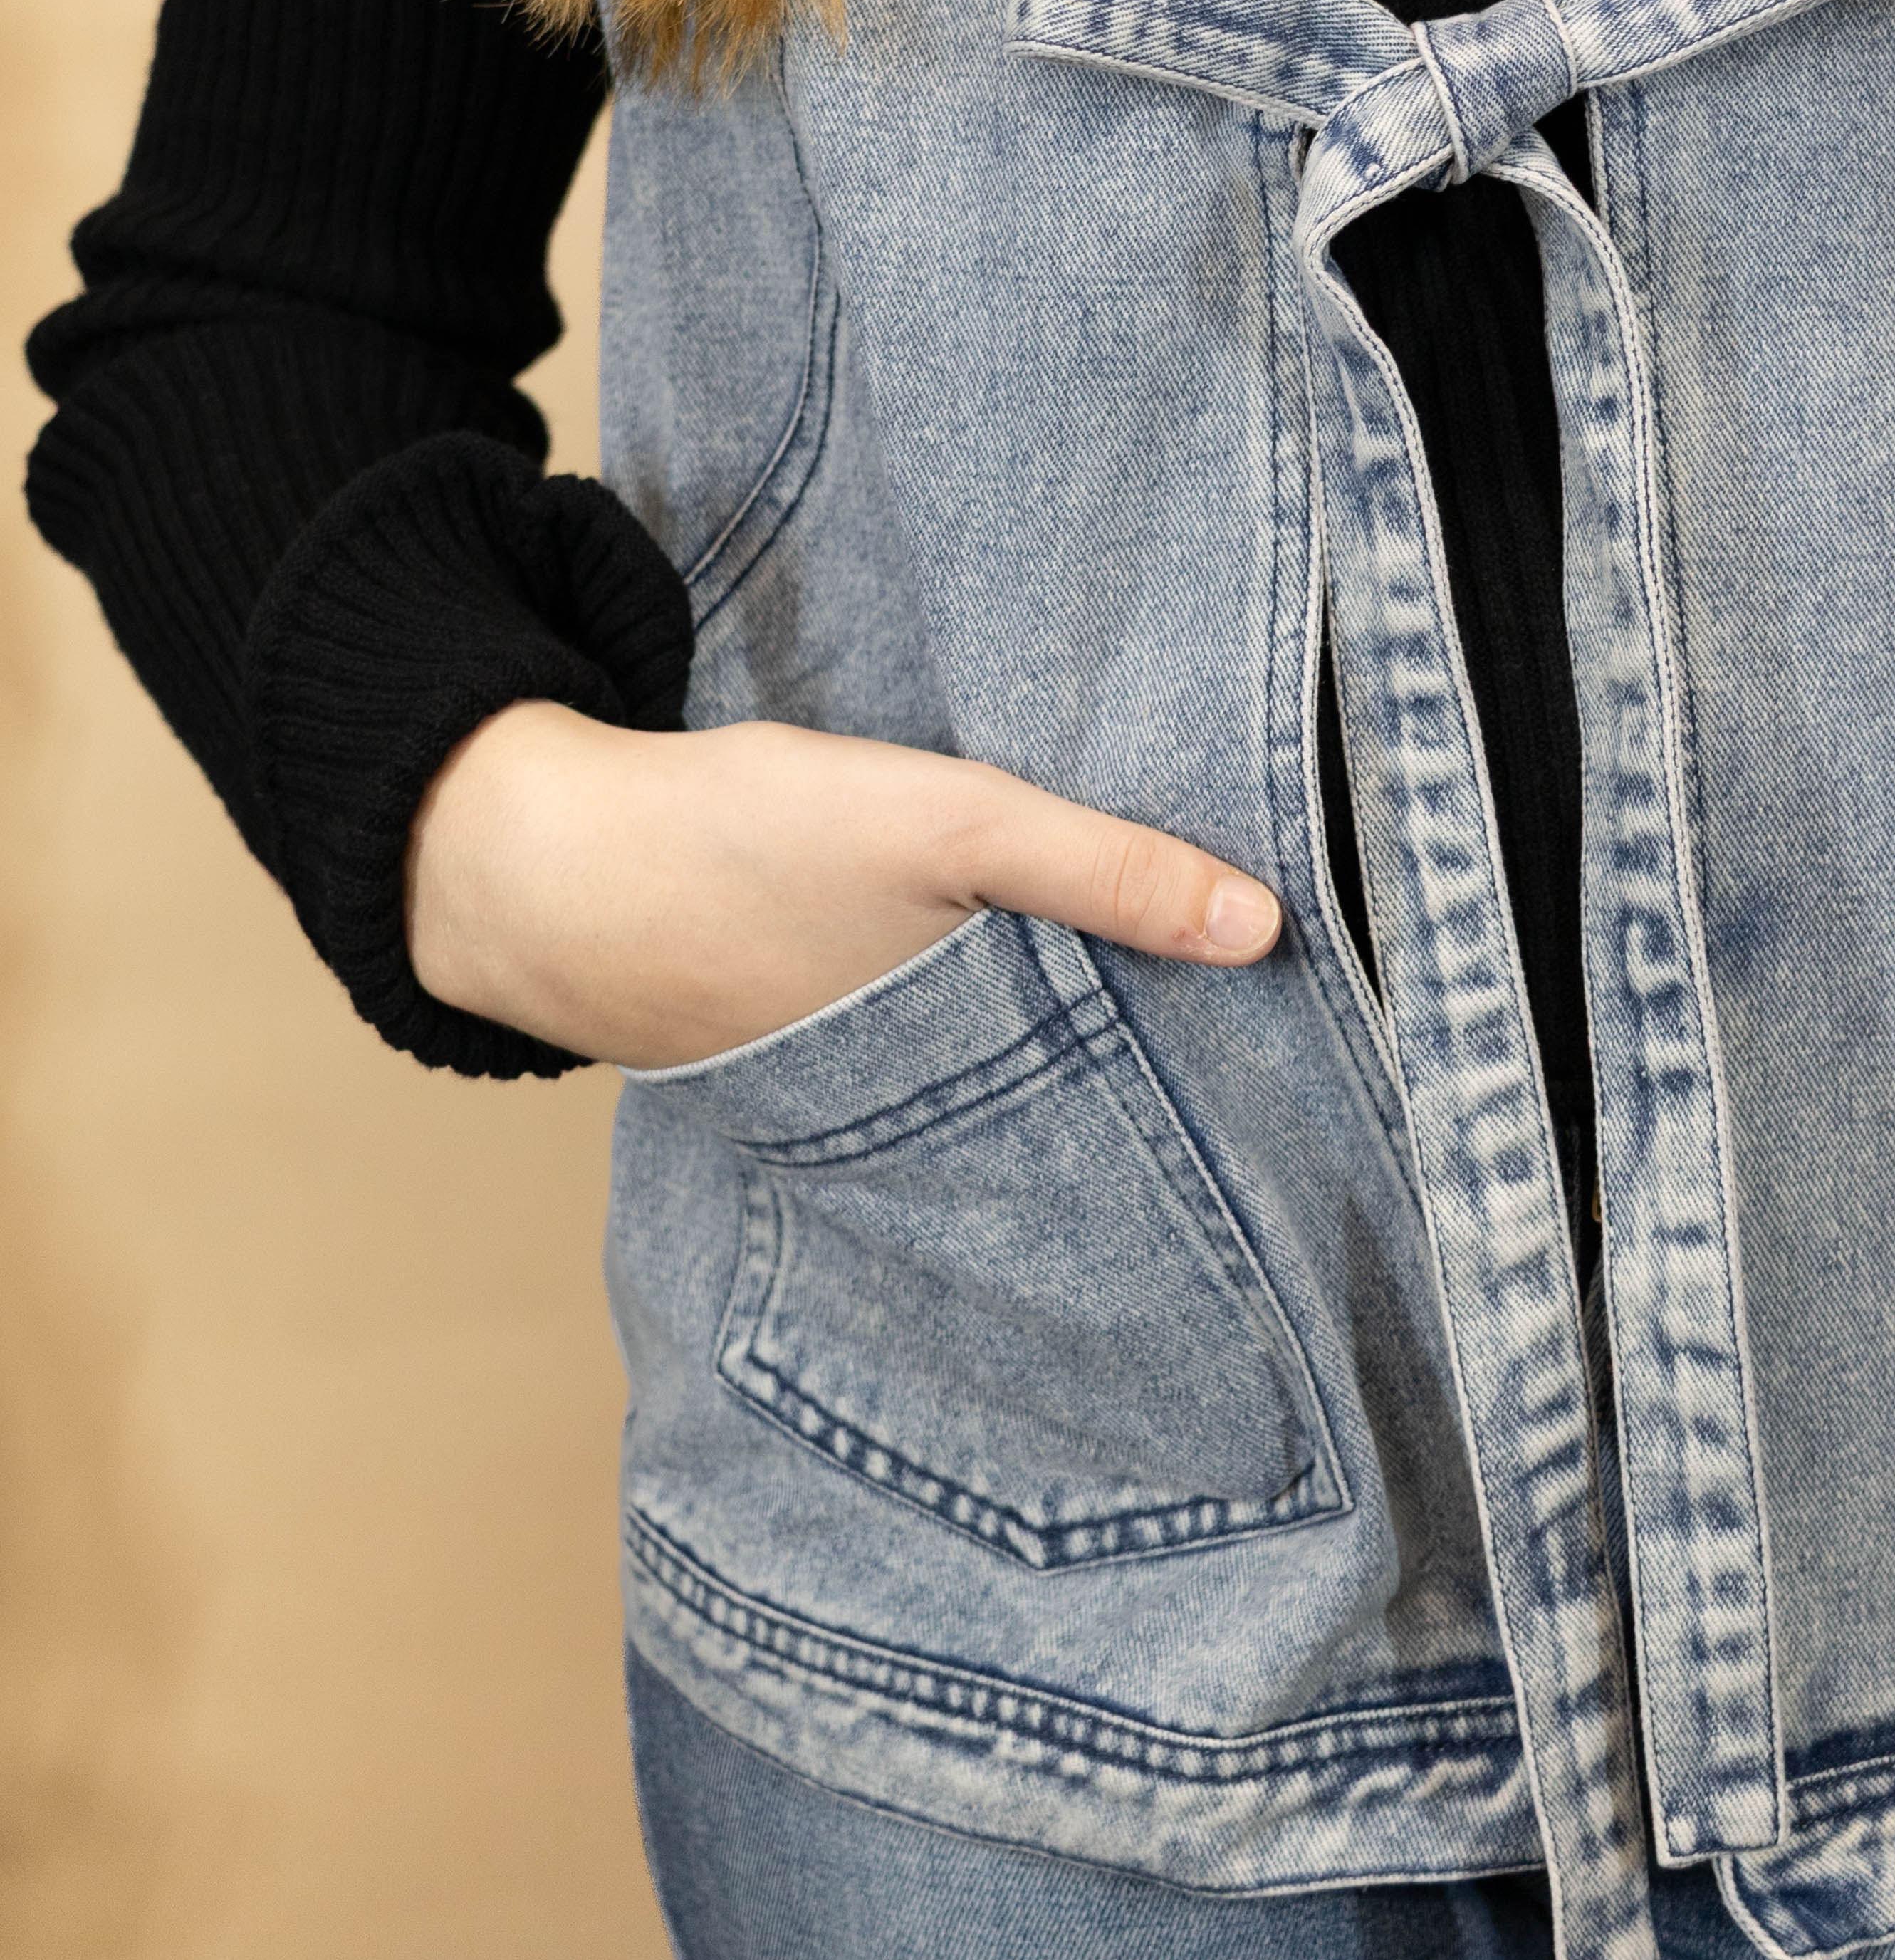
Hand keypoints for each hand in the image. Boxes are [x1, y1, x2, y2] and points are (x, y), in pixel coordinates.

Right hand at [404, 702, 1283, 1070]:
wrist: (542, 864)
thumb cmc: (743, 846)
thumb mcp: (945, 824)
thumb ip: (1101, 867)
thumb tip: (1262, 926)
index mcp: (959, 1076)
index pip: (1115, 1135)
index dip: (1197, 1126)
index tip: (1288, 1118)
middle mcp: (909, 1115)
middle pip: (1061, 1126)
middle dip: (1142, 1114)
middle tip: (1251, 1100)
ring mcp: (848, 1092)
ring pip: (991, 1094)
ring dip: (1055, 1073)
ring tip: (1154, 1053)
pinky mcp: (801, 1047)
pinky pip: (916, 1060)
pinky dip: (965, 1038)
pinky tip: (998, 1004)